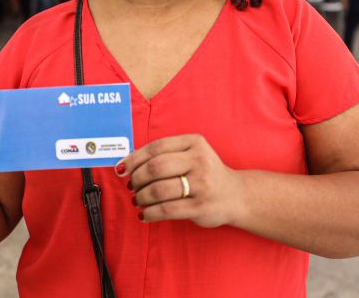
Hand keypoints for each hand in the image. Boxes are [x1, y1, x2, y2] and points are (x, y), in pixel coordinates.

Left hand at [116, 134, 236, 227]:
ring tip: (137, 200)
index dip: (134, 158)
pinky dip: (150, 213)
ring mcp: (202, 184)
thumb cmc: (205, 173)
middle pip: (156, 167)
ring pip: (159, 190)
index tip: (122, 169)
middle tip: (132, 186)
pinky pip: (166, 210)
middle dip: (137, 178)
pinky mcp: (200, 206)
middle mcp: (200, 160)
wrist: (236, 195)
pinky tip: (144, 215)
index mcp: (194, 142)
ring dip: (141, 197)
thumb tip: (127, 164)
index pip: (156, 147)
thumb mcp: (191, 154)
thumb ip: (165, 155)